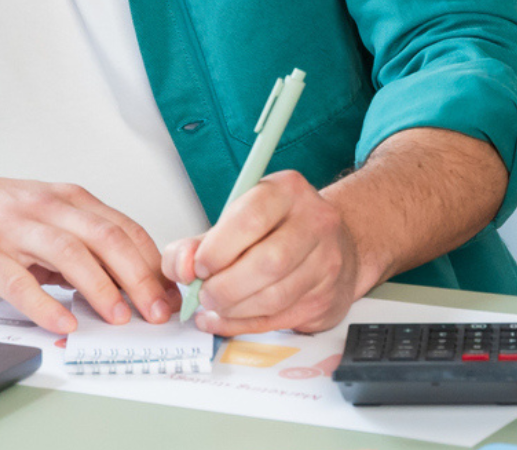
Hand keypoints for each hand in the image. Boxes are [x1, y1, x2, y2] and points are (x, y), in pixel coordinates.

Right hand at [0, 162, 180, 334]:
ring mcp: (8, 227)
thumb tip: (118, 285)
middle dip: (138, 276)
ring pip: (66, 252)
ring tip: (118, 317)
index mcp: (61, 199)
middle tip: (156, 312)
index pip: (121, 227)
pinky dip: (42, 302)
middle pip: (104, 236)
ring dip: (99, 286)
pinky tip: (60, 322)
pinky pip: (15, 278)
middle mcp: (40, 207)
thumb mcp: (34, 216)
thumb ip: (72, 244)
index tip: (167, 296)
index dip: (151, 263)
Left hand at [161, 169, 367, 336]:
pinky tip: (226, 319)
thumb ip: (201, 241)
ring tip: (213, 306)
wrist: (335, 245)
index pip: (251, 219)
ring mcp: (327, 262)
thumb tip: (180, 265)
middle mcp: (314, 223)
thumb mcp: (239, 220)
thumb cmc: (278, 229)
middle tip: (203, 294)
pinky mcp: (327, 298)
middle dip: (225, 286)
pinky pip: (281, 319)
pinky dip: (245, 324)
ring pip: (275, 296)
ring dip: (235, 308)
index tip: (197, 266)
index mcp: (287, 191)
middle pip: (267, 263)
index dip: (218, 249)